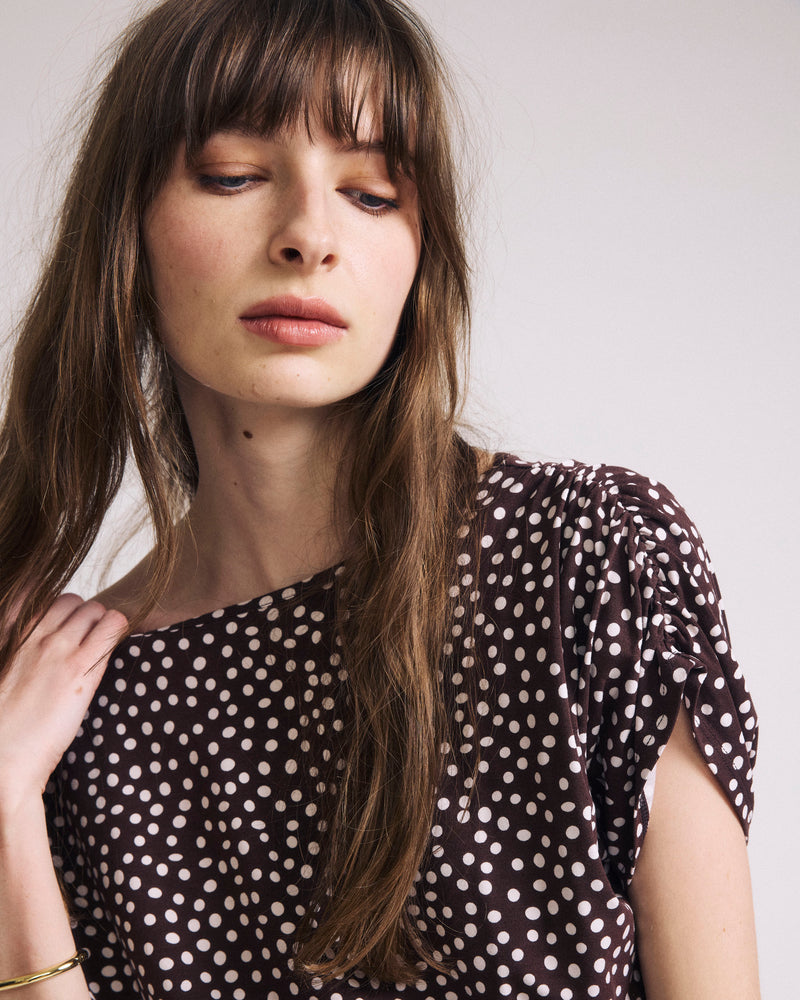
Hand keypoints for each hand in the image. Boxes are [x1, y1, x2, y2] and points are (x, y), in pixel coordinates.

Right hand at [0, 594, 126, 815]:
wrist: (5, 759)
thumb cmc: (3, 726)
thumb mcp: (2, 673)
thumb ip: (17, 651)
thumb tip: (38, 651)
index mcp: (8, 636)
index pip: (34, 594)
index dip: (54, 608)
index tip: (61, 625)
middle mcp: (33, 635)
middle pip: (70, 601)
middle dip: (82, 615)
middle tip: (86, 640)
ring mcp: (57, 648)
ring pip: (93, 609)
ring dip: (101, 623)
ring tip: (100, 647)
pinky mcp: (82, 667)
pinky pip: (112, 626)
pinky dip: (118, 629)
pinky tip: (112, 648)